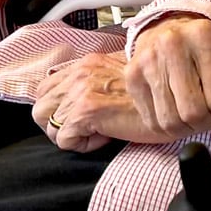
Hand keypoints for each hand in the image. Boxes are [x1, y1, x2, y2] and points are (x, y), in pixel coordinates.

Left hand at [32, 52, 175, 151]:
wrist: (171, 100)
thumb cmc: (151, 94)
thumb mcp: (119, 76)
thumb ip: (96, 81)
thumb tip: (79, 98)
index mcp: (85, 64)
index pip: (45, 88)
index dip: (56, 108)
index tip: (78, 117)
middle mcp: (79, 74)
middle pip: (39, 107)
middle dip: (56, 125)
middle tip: (82, 130)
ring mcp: (80, 91)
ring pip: (49, 126)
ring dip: (71, 135)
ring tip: (95, 133)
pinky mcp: (86, 111)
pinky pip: (65, 140)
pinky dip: (83, 145)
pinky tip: (105, 137)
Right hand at [124, 14, 210, 137]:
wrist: (168, 34)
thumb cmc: (207, 50)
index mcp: (202, 35)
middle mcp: (171, 42)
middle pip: (192, 112)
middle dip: (205, 121)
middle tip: (209, 114)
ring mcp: (147, 59)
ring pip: (170, 120)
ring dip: (186, 127)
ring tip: (193, 114)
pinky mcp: (131, 75)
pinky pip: (151, 120)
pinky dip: (166, 125)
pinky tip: (175, 111)